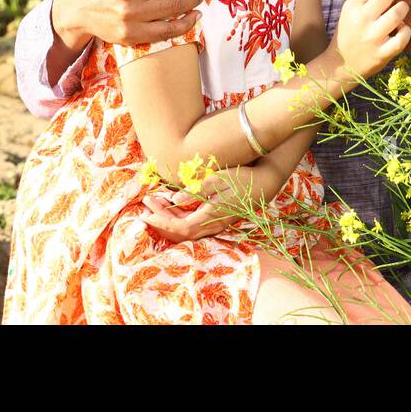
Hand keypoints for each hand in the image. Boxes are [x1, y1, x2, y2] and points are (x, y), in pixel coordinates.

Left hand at [139, 168, 274, 242]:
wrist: (264, 183)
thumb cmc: (241, 178)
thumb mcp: (217, 179)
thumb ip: (195, 191)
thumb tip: (173, 200)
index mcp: (211, 216)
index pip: (180, 228)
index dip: (161, 223)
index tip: (146, 213)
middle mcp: (212, 225)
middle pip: (180, 232)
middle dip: (160, 220)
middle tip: (146, 203)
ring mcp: (216, 225)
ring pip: (186, 229)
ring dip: (168, 218)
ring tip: (155, 202)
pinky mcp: (217, 220)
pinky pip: (193, 224)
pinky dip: (179, 217)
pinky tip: (172, 204)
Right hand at [328, 0, 410, 80]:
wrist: (340, 64)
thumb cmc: (350, 32)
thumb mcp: (351, 10)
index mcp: (352, 5)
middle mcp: (361, 19)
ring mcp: (372, 37)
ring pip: (398, 13)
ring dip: (405, 8)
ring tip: (403, 10)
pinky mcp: (381, 54)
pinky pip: (403, 37)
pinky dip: (407, 31)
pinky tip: (403, 29)